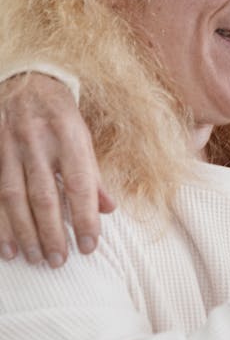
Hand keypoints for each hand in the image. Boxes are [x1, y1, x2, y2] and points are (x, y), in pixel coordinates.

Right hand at [0, 73, 114, 264]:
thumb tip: (108, 210)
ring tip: (34, 259)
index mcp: (69, 134)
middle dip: (51, 233)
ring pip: (14, 198)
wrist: (26, 79)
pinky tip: (6, 247)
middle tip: (59, 261)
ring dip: (24, 233)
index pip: (79, 184)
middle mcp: (38, 141)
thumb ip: (94, 173)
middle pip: (44, 196)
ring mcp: (10, 146)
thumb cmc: (60, 113)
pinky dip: (1, 223)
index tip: (88, 246)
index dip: (84, 218)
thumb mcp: (84, 134)